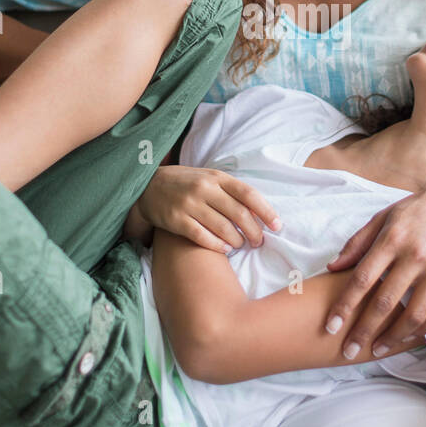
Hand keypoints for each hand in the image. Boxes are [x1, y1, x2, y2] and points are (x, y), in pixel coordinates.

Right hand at [135, 165, 281, 252]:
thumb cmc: (186, 184)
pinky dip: (216, 245)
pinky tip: (224, 249)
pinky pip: (202, 236)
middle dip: (254, 232)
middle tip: (259, 242)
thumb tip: (259, 212)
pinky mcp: (176, 220)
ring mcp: (189, 204)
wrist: (148, 186)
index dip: (266, 211)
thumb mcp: (208, 178)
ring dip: (237, 241)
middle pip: (239, 214)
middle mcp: (204, 189)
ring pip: (223, 228)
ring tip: (240, 245)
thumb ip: (230, 191)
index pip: (248, 194)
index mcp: (216, 177)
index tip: (277, 226)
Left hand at [324, 172, 425, 357]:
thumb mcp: (384, 217)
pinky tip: (406, 339)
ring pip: (414, 315)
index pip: (362, 279)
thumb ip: (357, 243)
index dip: (344, 306)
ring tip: (376, 350)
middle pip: (385, 302)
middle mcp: (416, 256)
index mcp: (393, 239)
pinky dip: (423, 331)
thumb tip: (332, 268)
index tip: (330, 327)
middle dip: (363, 331)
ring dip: (392, 337)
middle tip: (347, 350)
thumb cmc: (417, 209)